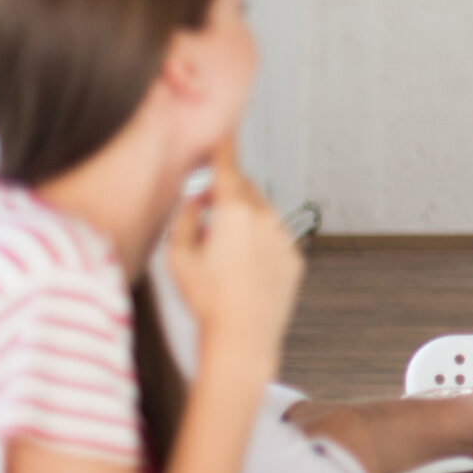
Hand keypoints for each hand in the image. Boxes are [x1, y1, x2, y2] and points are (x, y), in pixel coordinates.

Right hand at [165, 137, 301, 382]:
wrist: (243, 337)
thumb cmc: (206, 298)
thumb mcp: (178, 256)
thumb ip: (186, 218)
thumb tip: (196, 200)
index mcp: (234, 211)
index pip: (228, 168)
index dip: (224, 149)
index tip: (224, 135)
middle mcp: (265, 218)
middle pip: (244, 190)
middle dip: (226, 192)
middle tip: (205, 210)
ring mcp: (283, 238)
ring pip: (261, 215)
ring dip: (242, 220)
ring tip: (222, 253)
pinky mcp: (294, 259)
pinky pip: (274, 239)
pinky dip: (259, 243)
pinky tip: (241, 270)